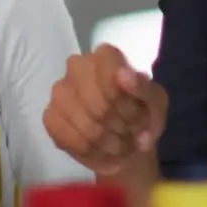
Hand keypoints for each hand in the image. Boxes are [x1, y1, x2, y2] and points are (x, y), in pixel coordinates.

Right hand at [43, 44, 168, 174]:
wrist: (126, 142)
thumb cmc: (142, 116)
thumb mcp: (155, 103)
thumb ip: (144, 89)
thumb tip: (124, 74)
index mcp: (105, 55)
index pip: (112, 78)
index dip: (129, 107)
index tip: (139, 119)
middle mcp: (77, 65)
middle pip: (99, 105)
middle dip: (120, 127)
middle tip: (130, 135)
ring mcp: (60, 90)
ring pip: (85, 125)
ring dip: (108, 143)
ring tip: (119, 144)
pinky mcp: (50, 116)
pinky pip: (68, 138)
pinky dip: (90, 150)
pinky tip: (100, 149)